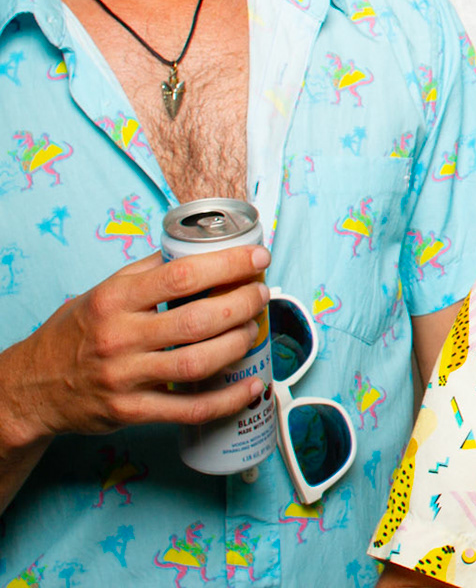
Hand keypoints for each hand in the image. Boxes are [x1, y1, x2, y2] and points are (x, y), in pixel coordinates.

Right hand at [0, 246, 270, 446]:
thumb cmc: (76, 333)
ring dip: (237, 345)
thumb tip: (200, 248)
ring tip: (253, 330)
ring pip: (197, 363)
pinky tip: (250, 387)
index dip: (228, 264)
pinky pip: (188, 408)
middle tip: (260, 295)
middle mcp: (119, 338)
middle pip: (197, 320)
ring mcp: (124, 378)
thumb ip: (148, 272)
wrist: (31, 387)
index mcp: (114, 301)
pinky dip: (226, 400)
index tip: (258, 257)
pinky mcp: (130, 412)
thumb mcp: (102, 292)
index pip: (181, 275)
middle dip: (241, 304)